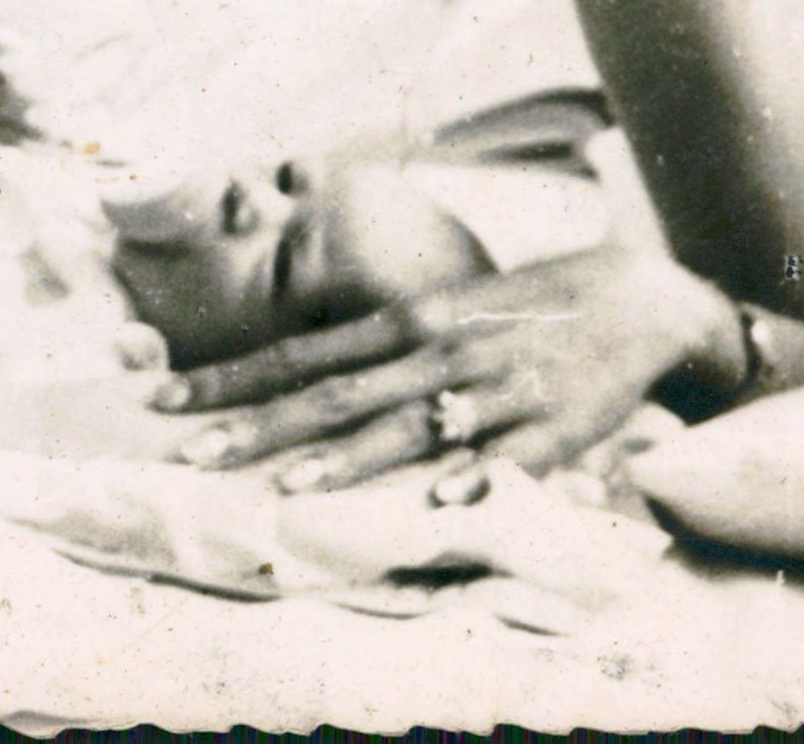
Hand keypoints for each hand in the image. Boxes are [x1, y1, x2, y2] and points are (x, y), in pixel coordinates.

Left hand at [148, 243, 740, 495]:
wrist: (639, 299)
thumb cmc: (524, 309)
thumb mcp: (444, 311)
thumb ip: (381, 346)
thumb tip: (309, 374)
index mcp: (407, 322)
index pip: (299, 356)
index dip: (229, 380)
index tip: (164, 400)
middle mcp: (437, 354)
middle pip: (332, 395)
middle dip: (256, 426)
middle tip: (187, 451)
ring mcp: (494, 393)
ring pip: (408, 429)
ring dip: (347, 461)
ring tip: (287, 488)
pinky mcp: (553, 430)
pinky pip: (507, 459)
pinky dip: (472, 479)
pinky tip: (437, 503)